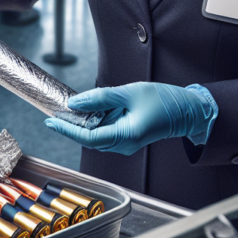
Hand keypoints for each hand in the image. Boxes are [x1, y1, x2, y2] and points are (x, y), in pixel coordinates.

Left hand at [44, 82, 216, 155]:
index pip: (87, 138)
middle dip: (70, 126)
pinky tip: (86, 111)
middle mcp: (124, 144)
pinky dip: (93, 122)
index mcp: (125, 136)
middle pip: (89, 138)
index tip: (51, 121)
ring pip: (95, 136)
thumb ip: (100, 97)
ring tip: (67, 109)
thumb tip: (76, 102)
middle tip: (54, 111)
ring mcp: (126, 142)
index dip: (66, 130)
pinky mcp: (127, 137)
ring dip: (81, 124)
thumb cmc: (164, 101)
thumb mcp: (129, 93)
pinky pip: (104, 132)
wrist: (187, 110)